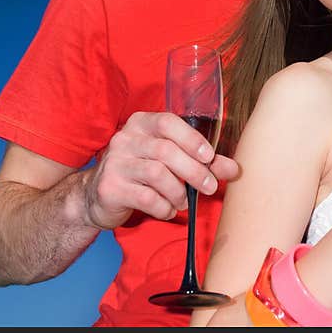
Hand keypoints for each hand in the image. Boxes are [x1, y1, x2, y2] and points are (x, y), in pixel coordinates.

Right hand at [83, 111, 238, 228]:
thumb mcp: (169, 161)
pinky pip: (146, 198)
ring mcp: (115, 163)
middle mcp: (125, 139)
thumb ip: (200, 161)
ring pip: (157, 174)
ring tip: (184, 201)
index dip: (191, 138)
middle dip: (193, 171)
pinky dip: (164, 207)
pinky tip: (168, 210)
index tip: (209, 156)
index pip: (167, 122)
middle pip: (165, 151)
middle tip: (209, 187)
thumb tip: (234, 169)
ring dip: (178, 192)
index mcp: (141, 124)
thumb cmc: (141, 173)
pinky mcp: (110, 188)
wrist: (97, 196)